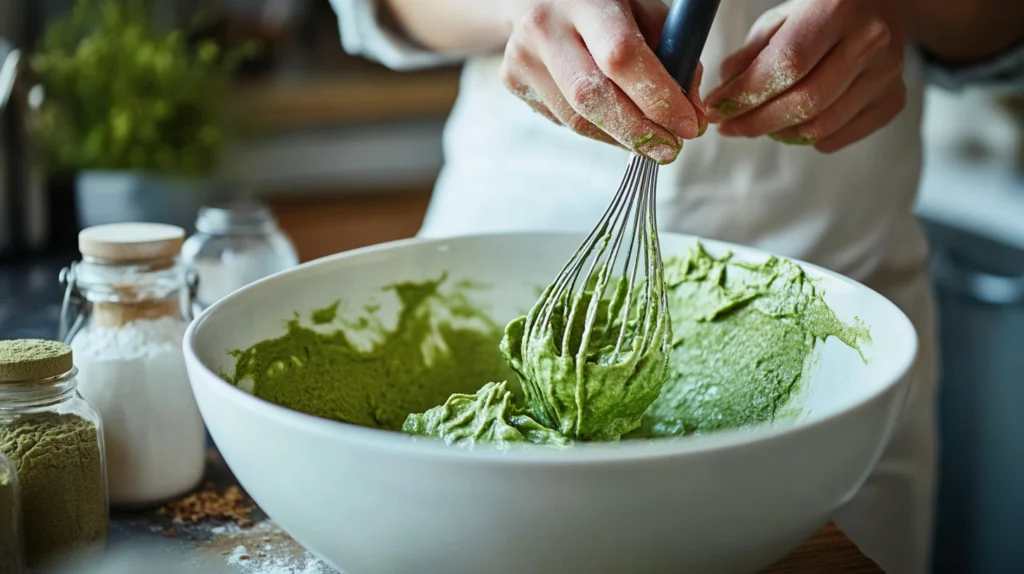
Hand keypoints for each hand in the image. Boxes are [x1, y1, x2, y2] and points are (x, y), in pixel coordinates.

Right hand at [500, 0, 707, 163]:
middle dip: (637, 133)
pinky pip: (562, 120)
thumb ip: (673, 55)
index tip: (688, 125)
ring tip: (648, 138)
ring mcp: (522, 56)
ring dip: (620, 138)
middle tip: (670, 151)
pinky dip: (597, 129)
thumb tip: (692, 115)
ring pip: (576, 119)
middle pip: (591, 97)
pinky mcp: (512, 80)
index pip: (621, 56)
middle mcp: (545, 27)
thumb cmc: (606, 4)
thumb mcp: (645, 10)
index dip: (657, 98)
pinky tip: (612, 118)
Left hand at [705, 0, 906, 153]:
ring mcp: (889, 71)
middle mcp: (871, 38)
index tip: (716, 109)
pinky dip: (810, 138)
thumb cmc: (823, 9)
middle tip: (729, 127)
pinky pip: (843, 135)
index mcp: (837, 7)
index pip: (787, 64)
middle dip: (756, 122)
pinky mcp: (895, 97)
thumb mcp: (782, 17)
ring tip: (756, 125)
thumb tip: (724, 92)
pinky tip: (792, 126)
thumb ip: (751, 54)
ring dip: (779, 133)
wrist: (883, 4)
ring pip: (822, 125)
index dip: (746, 94)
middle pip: (805, 102)